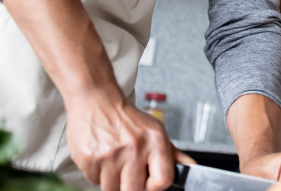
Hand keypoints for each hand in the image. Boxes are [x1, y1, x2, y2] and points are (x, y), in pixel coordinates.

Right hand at [66, 90, 191, 190]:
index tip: (149, 185)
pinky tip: (102, 159)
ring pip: (112, 189)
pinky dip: (98, 175)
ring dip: (113, 182)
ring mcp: (110, 154)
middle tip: (129, 176)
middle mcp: (134, 147)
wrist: (96, 99)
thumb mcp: (155, 130)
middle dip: (131, 187)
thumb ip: (172, 153)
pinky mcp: (89, 158)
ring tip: (114, 163)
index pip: (163, 180)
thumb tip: (191, 167)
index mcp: (155, 141)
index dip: (155, 187)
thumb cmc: (127, 118)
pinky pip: (94, 181)